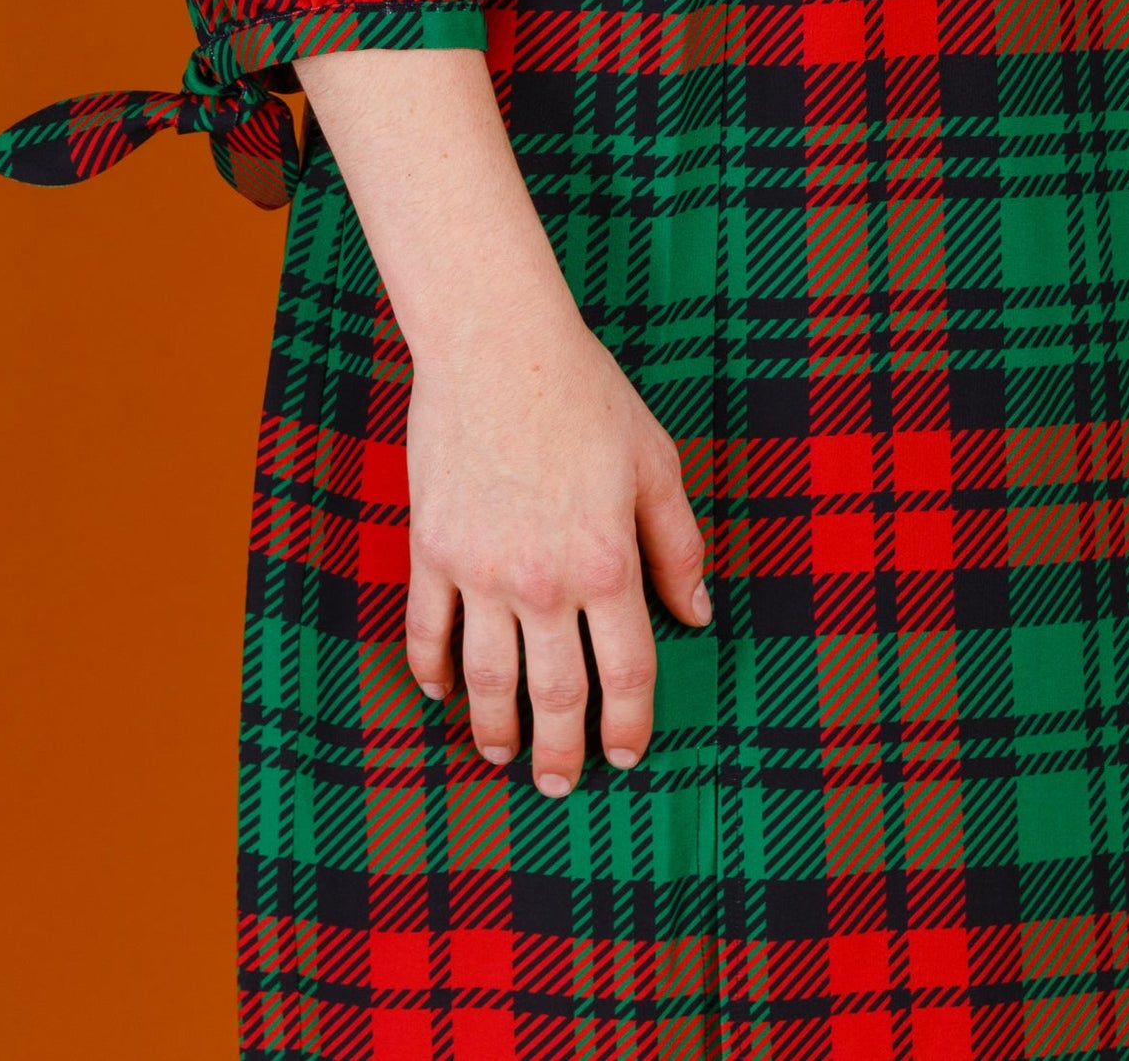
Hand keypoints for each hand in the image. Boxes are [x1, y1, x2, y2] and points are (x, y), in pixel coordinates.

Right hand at [295, 47, 712, 794]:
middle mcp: (544, 581)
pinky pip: (429, 627)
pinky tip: (441, 691)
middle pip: (555, 692)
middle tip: (560, 784)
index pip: (626, 671)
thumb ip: (677, 545)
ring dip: (495, 725)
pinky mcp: (433, 548)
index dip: (630, 721)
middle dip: (561, 748)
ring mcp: (481, 569)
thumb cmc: (584, 394)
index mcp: (608, 563)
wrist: (497, 344)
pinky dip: (433, 667)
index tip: (628, 753)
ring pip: (488, 676)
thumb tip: (699, 613)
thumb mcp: (653, 463)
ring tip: (500, 753)